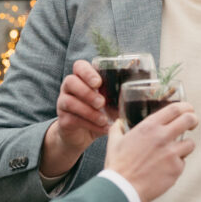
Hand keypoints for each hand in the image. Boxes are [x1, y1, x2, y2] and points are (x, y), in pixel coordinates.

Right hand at [41, 60, 108, 175]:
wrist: (82, 135)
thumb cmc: (100, 112)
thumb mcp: (109, 102)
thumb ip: (117, 96)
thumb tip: (137, 95)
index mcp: (82, 78)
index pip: (79, 66)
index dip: (87, 72)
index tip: (98, 83)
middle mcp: (69, 88)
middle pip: (70, 81)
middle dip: (87, 92)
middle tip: (102, 103)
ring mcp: (63, 103)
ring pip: (69, 101)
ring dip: (88, 111)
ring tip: (103, 119)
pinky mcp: (63, 120)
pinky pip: (72, 119)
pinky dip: (90, 124)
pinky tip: (102, 127)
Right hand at [104, 102, 196, 201]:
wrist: (122, 188)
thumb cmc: (118, 167)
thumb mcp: (114, 142)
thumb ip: (117, 129)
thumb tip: (118, 123)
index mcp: (149, 127)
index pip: (175, 108)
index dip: (185, 107)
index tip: (188, 110)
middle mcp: (162, 137)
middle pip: (189, 119)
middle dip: (193, 120)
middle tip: (192, 124)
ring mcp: (171, 153)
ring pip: (190, 143)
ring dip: (185, 146)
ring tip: (175, 152)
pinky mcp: (176, 169)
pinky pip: (183, 163)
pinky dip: (176, 165)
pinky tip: (165, 168)